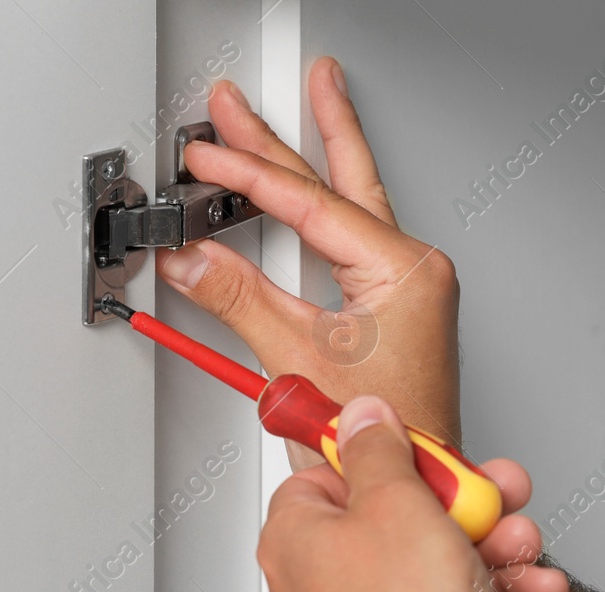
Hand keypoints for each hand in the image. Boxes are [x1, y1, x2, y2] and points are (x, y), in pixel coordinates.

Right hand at [157, 58, 460, 451]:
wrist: (410, 479)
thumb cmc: (385, 434)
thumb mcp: (297, 359)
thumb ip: (239, 299)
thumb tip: (192, 260)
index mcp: (403, 270)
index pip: (309, 204)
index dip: (247, 176)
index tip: (204, 158)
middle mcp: (413, 269)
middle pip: (335, 183)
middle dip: (286, 134)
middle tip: (241, 99)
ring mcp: (405, 285)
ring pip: (349, 199)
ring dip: (319, 151)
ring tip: (309, 100)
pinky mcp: (392, 305)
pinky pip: (350, 234)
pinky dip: (322, 203)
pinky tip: (309, 182)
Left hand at [258, 397, 566, 591]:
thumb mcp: (398, 503)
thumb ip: (379, 451)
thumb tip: (365, 418)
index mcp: (294, 540)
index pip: (326, 473)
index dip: (381, 456)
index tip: (421, 450)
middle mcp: (317, 586)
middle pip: (391, 515)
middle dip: (458, 503)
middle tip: (492, 497)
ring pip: (429, 562)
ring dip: (488, 546)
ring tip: (522, 546)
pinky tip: (530, 588)